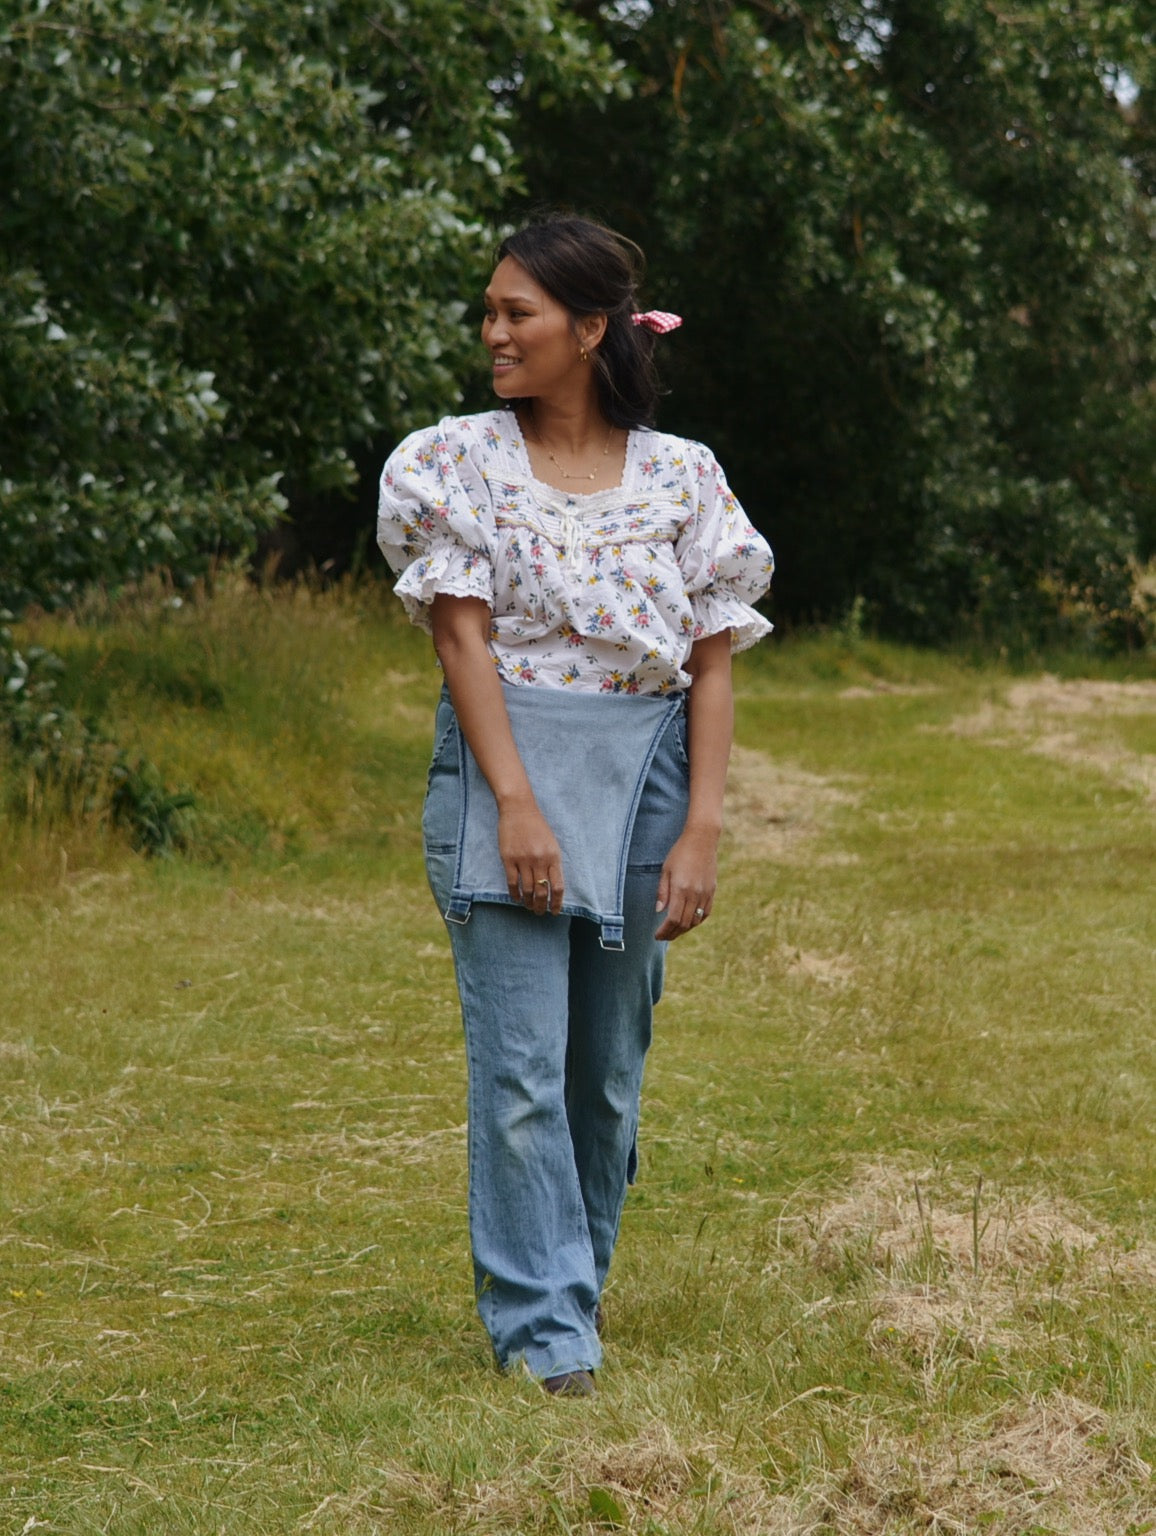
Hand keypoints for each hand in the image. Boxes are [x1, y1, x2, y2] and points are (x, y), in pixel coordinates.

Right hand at [498, 804, 564, 915]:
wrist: (519, 809)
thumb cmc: (537, 826)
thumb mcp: (552, 843)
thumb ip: (553, 863)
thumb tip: (553, 886)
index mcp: (553, 856)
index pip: (558, 886)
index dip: (557, 903)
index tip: (555, 911)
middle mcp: (539, 860)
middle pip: (542, 891)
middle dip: (541, 906)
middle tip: (539, 912)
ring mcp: (523, 860)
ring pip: (527, 889)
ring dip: (528, 902)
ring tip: (528, 907)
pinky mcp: (508, 859)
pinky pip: (512, 882)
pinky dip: (515, 894)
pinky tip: (517, 898)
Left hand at [654, 825, 718, 940]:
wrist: (702, 840)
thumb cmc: (680, 853)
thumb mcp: (665, 870)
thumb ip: (663, 892)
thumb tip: (659, 910)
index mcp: (681, 889)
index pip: (673, 919)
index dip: (665, 931)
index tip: (657, 935)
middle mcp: (695, 894)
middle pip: (685, 923)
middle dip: (673, 934)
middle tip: (664, 937)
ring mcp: (706, 894)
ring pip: (696, 921)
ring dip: (684, 929)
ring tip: (674, 931)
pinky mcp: (712, 891)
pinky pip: (705, 913)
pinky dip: (697, 921)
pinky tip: (689, 922)